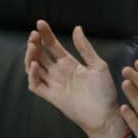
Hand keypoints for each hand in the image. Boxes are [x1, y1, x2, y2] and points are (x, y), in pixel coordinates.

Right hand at [25, 20, 124, 137]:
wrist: (106, 114)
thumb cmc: (104, 92)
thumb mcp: (98, 65)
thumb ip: (85, 48)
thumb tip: (77, 28)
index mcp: (68, 63)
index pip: (52, 45)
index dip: (46, 34)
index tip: (40, 23)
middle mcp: (58, 72)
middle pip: (40, 54)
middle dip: (34, 43)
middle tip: (34, 34)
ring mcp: (53, 84)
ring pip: (34, 67)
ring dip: (30, 56)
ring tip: (32, 46)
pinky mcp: (51, 96)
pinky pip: (36, 85)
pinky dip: (33, 75)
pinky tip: (36, 65)